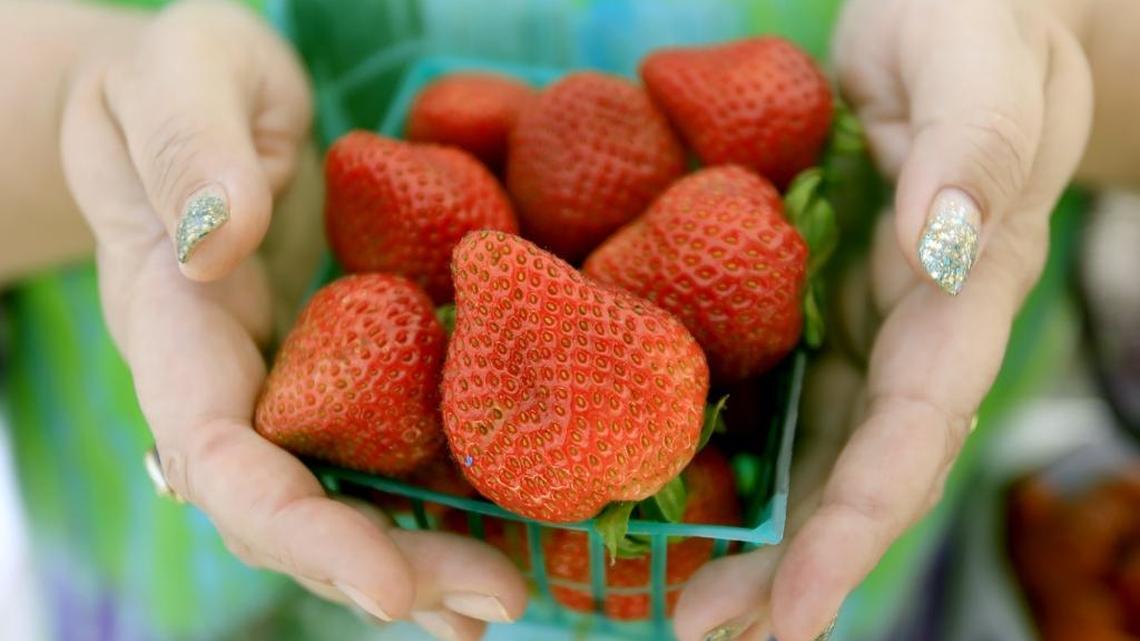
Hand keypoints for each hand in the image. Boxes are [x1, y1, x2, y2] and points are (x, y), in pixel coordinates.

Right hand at [59, 2, 525, 638]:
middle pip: (291, 506)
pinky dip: (432, 499)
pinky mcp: (337, 365)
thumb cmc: (181, 77)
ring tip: (507, 598)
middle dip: (386, 566)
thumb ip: (188, 149)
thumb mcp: (179, 74)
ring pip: (336, 496)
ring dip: (418, 558)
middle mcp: (226, 380)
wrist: (197, 101)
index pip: (222, 458)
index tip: (385, 584)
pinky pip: (377, 445)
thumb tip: (218, 246)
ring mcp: (283, 380)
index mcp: (175, 327)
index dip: (298, 529)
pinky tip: (498, 537)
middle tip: (496, 598)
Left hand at [673, 0, 1092, 638]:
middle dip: (790, 565)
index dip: (859, 527)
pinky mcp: (804, 299)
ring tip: (680, 605)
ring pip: (807, 448)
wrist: (957, 17)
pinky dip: (728, 449)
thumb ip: (975, 146)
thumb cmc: (977, 27)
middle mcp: (908, 331)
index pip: (910, 433)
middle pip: (853, 471)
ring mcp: (853, 322)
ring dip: (753, 532)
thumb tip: (945, 242)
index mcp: (961, 295)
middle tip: (702, 632)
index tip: (800, 613)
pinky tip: (673, 491)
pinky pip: (768, 386)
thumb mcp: (979, 64)